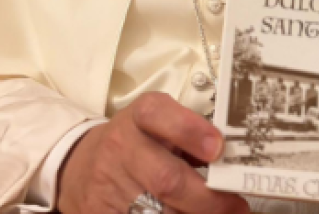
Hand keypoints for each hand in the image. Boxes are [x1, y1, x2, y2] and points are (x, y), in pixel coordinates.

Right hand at [57, 92, 250, 213]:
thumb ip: (192, 136)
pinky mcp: (99, 212)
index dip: (189, 130)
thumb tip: (235, 158)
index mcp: (140, 117)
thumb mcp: (159, 126)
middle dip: (207, 198)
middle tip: (236, 206)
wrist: (81, 165)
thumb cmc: (137, 142)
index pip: (158, 115)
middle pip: (166, 178)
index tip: (218, 148)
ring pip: (157, 211)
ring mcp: (108, 183)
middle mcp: (120, 147)